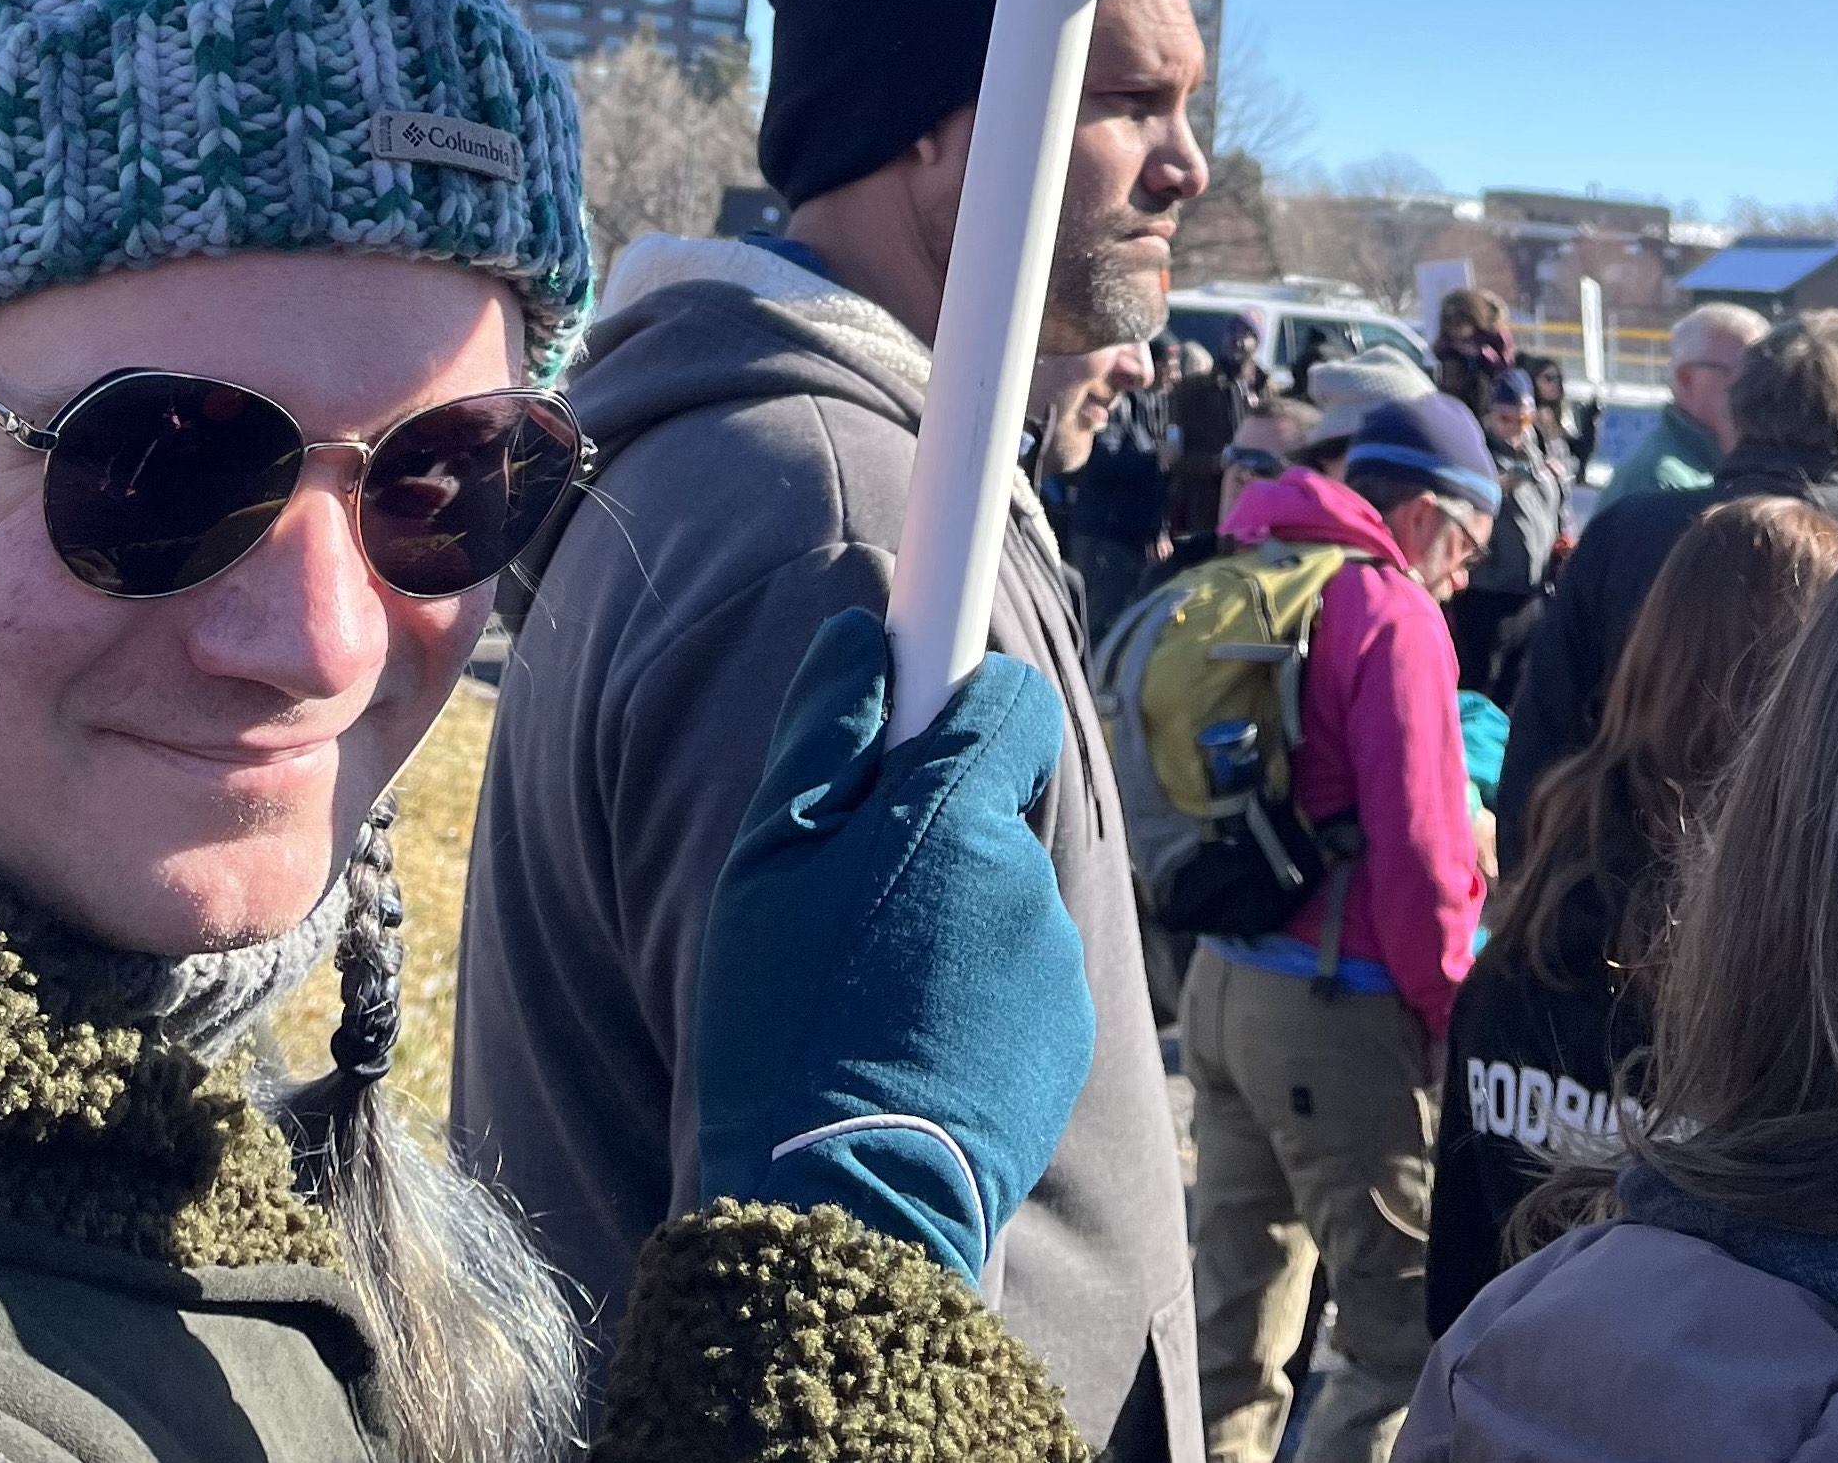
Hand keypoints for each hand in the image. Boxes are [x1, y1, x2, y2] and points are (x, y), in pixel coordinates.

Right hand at [692, 609, 1095, 1286]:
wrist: (847, 1209)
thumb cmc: (786, 1023)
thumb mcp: (765, 862)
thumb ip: (824, 732)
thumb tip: (865, 627)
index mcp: (955, 816)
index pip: (1010, 697)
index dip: (961, 697)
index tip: (924, 703)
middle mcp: (1026, 876)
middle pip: (994, 803)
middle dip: (935, 828)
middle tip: (849, 899)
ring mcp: (1057, 961)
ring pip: (1002, 895)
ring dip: (950, 917)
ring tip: (870, 993)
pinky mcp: (1072, 1036)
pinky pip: (1023, 974)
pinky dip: (978, 991)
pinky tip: (913, 1044)